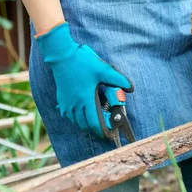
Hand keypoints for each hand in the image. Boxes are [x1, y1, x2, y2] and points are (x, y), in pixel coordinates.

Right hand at [36, 22, 132, 136]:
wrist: (62, 56)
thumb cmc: (83, 63)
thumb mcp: (104, 70)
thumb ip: (119, 79)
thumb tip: (131, 88)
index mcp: (86, 99)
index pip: (93, 122)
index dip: (101, 131)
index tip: (107, 134)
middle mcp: (75, 104)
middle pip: (84, 125)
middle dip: (94, 128)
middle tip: (103, 126)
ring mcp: (66, 103)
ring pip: (75, 121)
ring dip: (84, 123)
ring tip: (94, 118)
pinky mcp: (61, 100)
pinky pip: (67, 115)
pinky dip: (74, 117)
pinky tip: (80, 111)